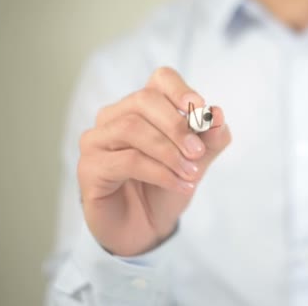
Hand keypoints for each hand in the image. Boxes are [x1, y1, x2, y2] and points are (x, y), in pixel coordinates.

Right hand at [77, 67, 230, 255]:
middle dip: (176, 125)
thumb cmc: (167, 186)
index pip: (160, 79)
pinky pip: (126, 160)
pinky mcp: (89, 167)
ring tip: (191, 174)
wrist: (146, 227)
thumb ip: (211, 139)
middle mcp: (115, 116)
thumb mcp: (198, 161)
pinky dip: (160, 173)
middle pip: (144, 100)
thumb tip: (218, 115)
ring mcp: (97, 140)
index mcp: (143, 107)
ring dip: (168, 152)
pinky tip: (180, 186)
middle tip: (198, 152)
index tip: (201, 109)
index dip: (180, 89)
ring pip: (132, 128)